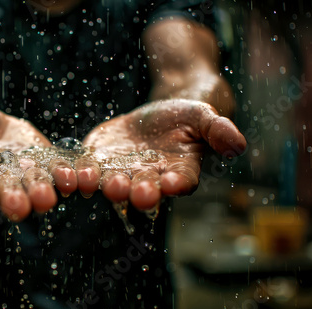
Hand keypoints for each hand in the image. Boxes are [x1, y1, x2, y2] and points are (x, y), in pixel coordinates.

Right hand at [0, 98, 77, 220]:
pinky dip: (63, 173)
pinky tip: (76, 177)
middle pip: (3, 191)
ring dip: (43, 190)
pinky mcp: (38, 160)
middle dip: (14, 199)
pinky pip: (52, 168)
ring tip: (55, 194)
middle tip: (24, 207)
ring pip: (31, 184)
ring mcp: (18, 172)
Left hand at [81, 99, 246, 209]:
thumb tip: (237, 144)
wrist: (158, 114)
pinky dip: (80, 172)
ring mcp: (121, 171)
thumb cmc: (185, 118)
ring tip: (97, 183)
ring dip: (105, 185)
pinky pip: (88, 168)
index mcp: (178, 171)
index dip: (177, 182)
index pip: (180, 181)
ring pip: (113, 182)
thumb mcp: (203, 117)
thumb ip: (218, 130)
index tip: (172, 182)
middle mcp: (149, 177)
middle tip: (134, 191)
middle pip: (143, 187)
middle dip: (138, 190)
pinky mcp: (99, 160)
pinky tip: (74, 173)